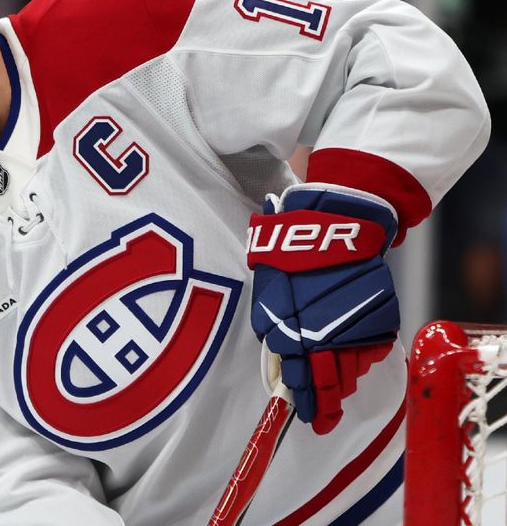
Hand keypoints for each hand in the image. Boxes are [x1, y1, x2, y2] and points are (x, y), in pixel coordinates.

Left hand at [247, 183, 399, 433]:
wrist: (336, 226)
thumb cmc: (290, 254)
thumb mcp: (267, 294)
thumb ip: (272, 329)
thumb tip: (279, 357)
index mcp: (294, 336)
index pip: (301, 382)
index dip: (306, 403)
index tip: (308, 417)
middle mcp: (328, 340)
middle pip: (330, 384)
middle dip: (326, 403)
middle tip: (324, 419)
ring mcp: (356, 331)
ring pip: (352, 370)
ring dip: (342, 381)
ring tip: (336, 389)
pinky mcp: (380, 320)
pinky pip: (371, 350)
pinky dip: (361, 357)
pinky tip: (352, 359)